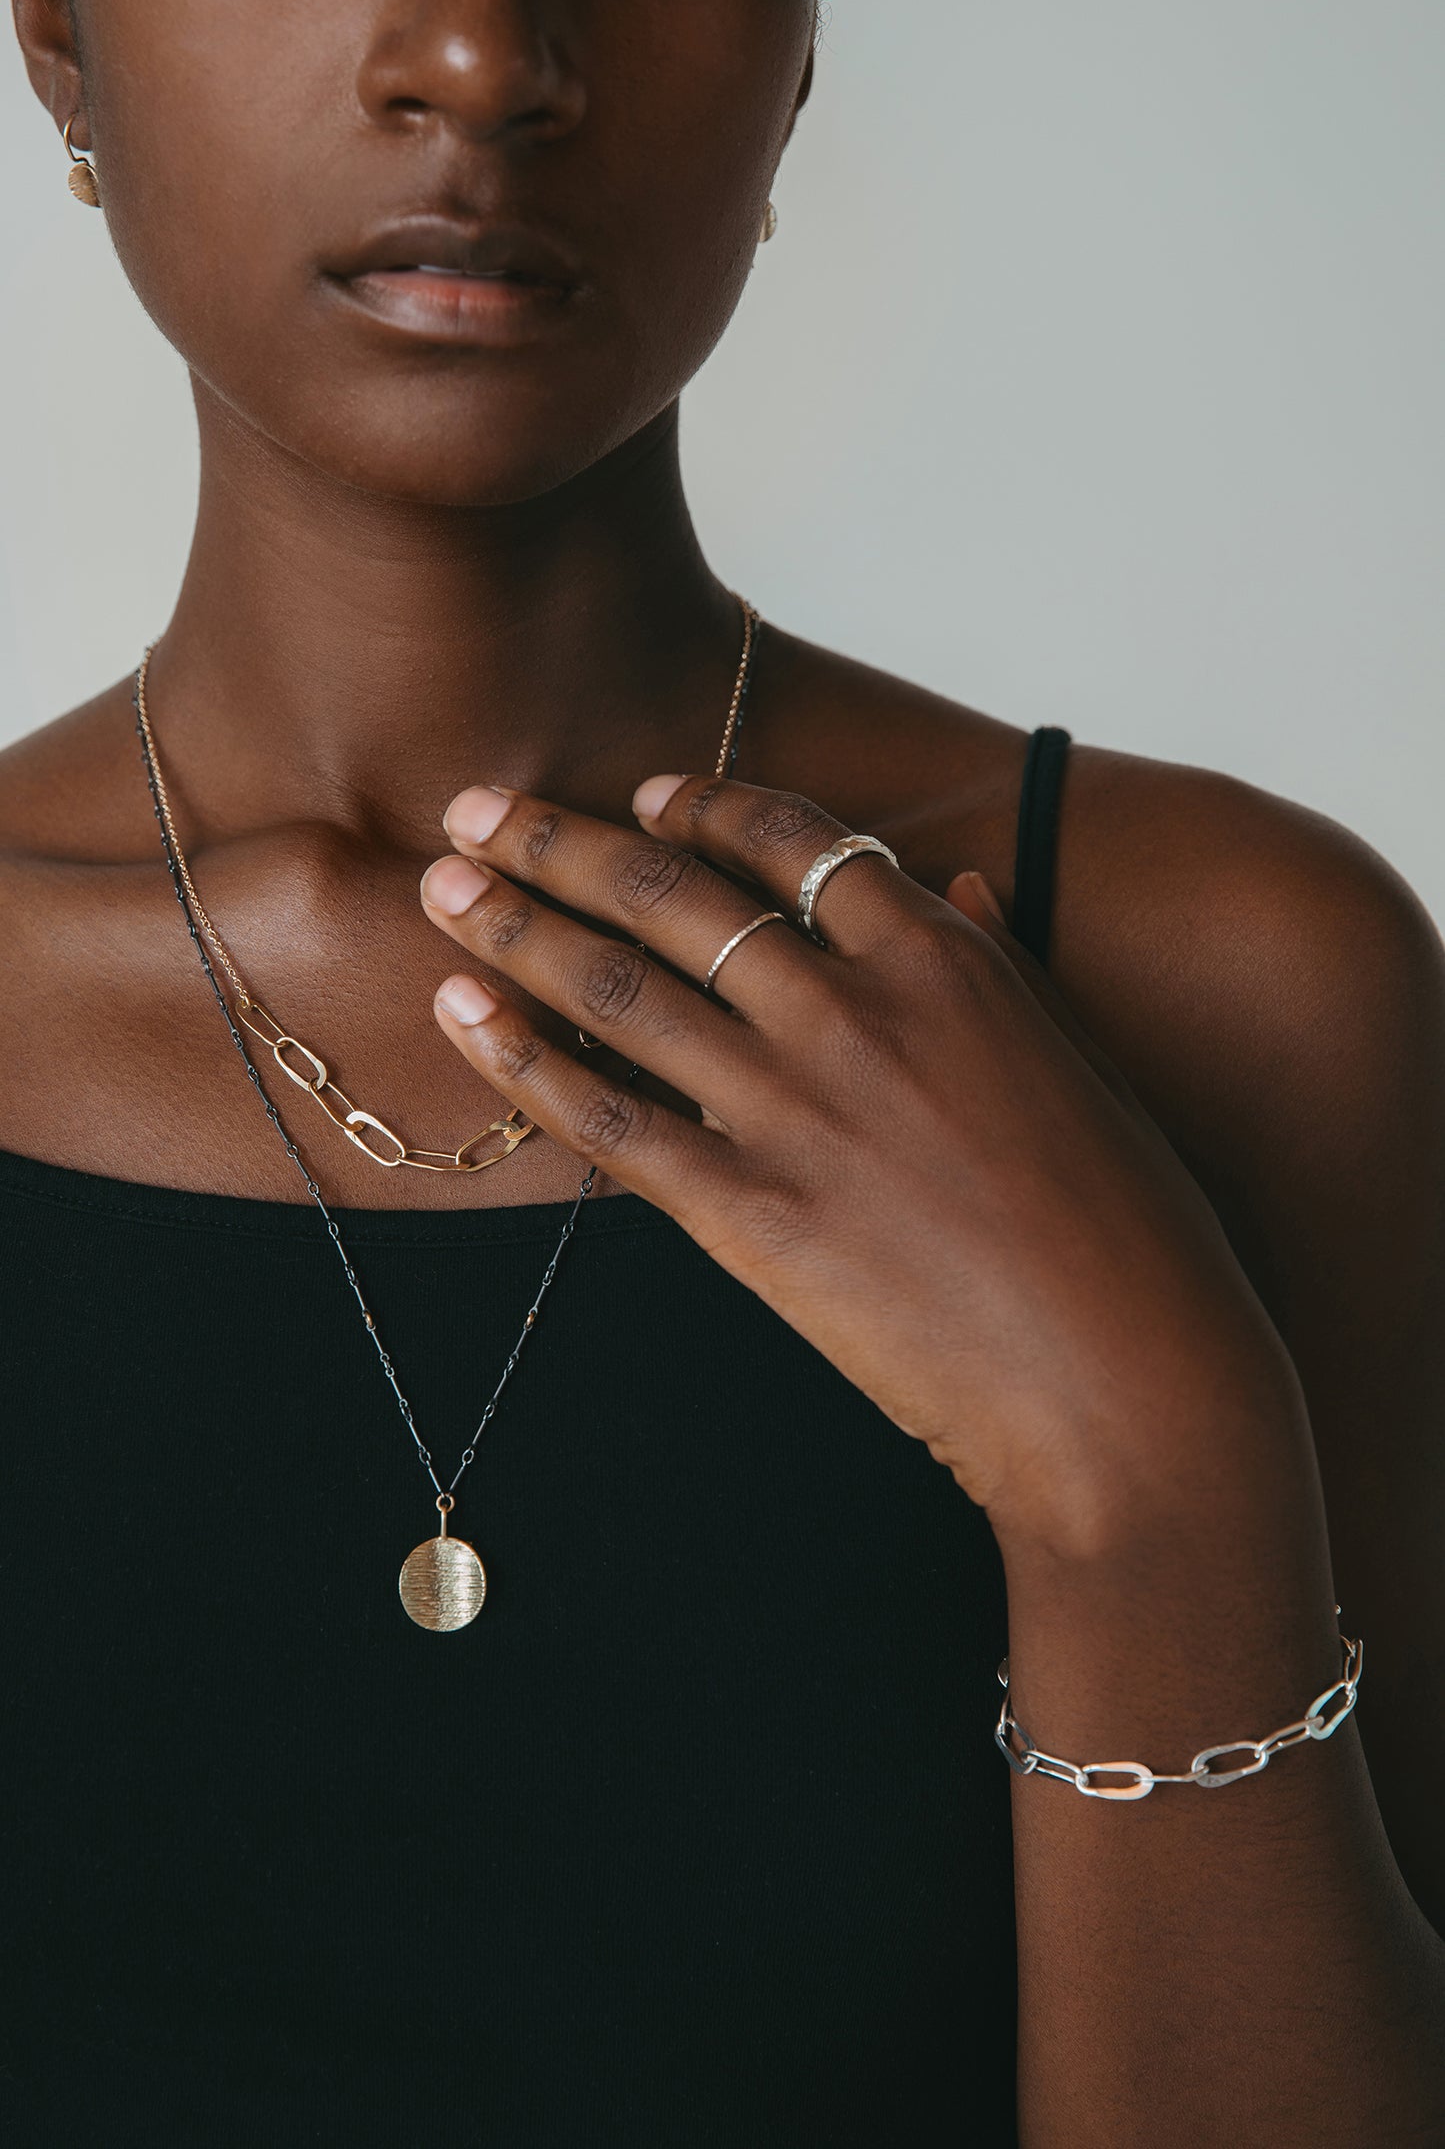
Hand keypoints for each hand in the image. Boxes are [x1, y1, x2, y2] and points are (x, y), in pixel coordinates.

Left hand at [420, 773, 1305, 1553]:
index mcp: (945, 957)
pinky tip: (460, 1015)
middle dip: (559, 840)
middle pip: (672, 893)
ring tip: (440, 884)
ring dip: (514, 925)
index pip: (794, 840)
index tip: (642, 793)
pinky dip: (523, 1060)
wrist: (1129, 1386)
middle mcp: (854, 1010)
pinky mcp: (749, 1215)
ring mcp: (793, 1110)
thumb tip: (958, 888)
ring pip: (618, 988)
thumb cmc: (1133, 1231)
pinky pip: (605, 1122)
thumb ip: (1000, 967)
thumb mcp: (1078, 1064)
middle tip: (479, 808)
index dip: (702, 805)